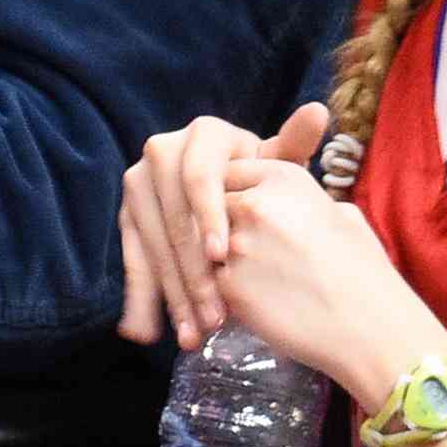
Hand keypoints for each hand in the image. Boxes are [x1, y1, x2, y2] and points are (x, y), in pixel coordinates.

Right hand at [118, 102, 327, 348]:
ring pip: (153, 244)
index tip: (223, 257)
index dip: (208, 215)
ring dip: (171, 293)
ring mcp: (139, 184)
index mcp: (203, 134)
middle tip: (214, 315)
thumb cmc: (261, 178)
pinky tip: (143, 332)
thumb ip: (295, 143)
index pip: (199, 176)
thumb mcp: (277, 164)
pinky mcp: (128, 217)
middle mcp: (162, 151)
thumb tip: (317, 112)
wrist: (229, 188)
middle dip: (194, 271)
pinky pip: (132, 257)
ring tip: (194, 334)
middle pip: (173, 217)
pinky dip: (138, 296)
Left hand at [214, 156, 446, 406]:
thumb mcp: (342, 214)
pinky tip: (260, 304)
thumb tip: (290, 203)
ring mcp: (237, 245)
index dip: (233, 193)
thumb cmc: (365, 271)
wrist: (369, 327)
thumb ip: (303, 200)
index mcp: (283, 177)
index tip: (244, 213)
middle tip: (251, 250)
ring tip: (261, 281)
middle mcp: (254, 203)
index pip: (229, 170)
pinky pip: (214, 283)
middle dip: (222, 225)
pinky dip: (229, 294)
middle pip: (212, 205)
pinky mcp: (229, 286)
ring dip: (222, 260)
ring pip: (207, 245)